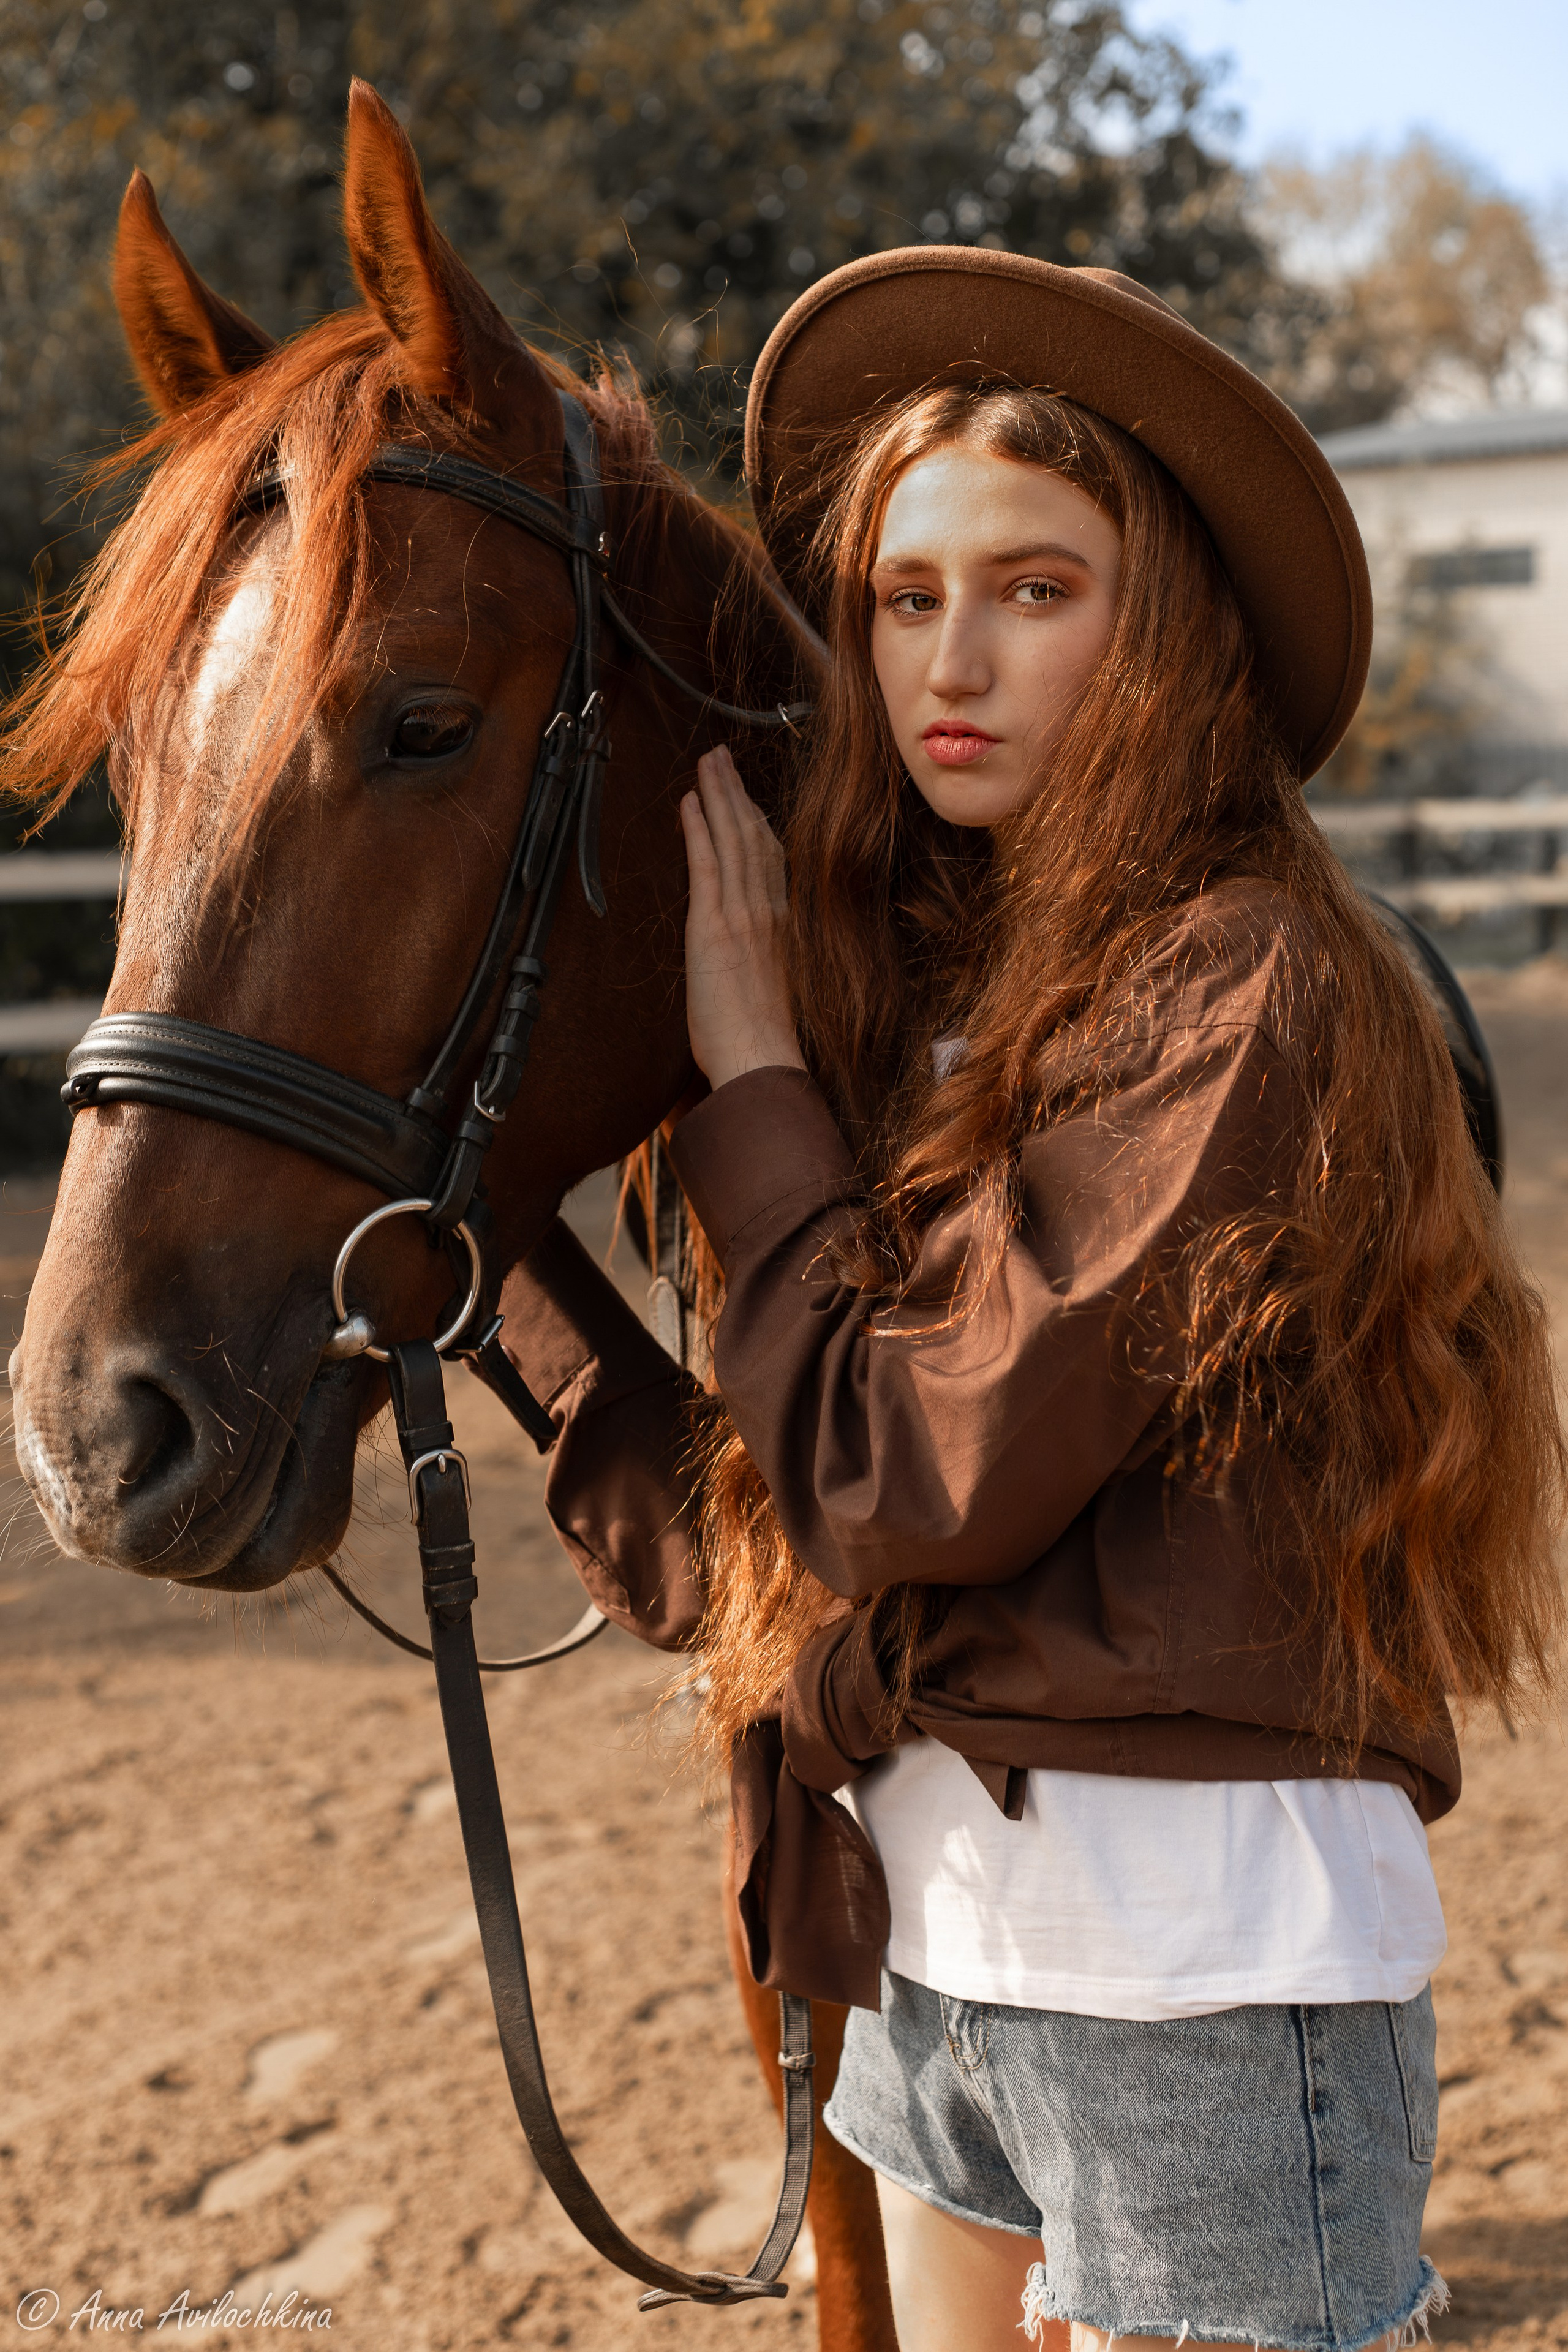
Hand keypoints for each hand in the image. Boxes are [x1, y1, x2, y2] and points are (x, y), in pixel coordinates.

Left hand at [680, 746, 804, 1089]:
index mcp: (783, 928)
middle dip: (737, 794)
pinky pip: (708, 864)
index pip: (772, 862)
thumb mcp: (770, 996)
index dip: (758, 823)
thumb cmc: (763, 1045)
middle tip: (722, 759)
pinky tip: (690, 801)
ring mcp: (744, 916)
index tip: (746, 799)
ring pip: (734, 840)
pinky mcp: (716, 926)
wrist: (762, 1061)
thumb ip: (760, 965)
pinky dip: (699, 828)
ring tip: (707, 763)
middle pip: (755, 837)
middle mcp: (769, 913)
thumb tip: (744, 961)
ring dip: (719, 796)